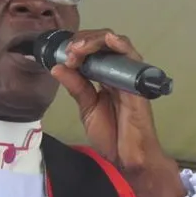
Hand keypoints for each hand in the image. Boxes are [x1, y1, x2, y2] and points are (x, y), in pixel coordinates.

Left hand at [51, 29, 186, 196]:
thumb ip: (75, 86)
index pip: (92, 50)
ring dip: (95, 41)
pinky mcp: (138, 83)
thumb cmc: (111, 135)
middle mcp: (117, 72)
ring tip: (79, 49)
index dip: (76, 47)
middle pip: (103, 42)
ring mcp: (129, 76)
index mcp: (104, 77)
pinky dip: (121, 45)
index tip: (63, 56)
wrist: (127, 157)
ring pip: (116, 44)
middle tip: (70, 52)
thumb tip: (57, 67)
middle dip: (83, 41)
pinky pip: (133, 58)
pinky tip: (109, 39)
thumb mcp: (86, 108)